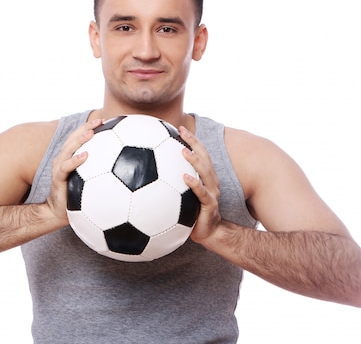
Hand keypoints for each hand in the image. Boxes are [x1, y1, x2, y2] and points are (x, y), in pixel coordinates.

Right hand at [46, 119, 102, 222]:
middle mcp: (63, 159)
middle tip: (99, 121)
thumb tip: (122, 167)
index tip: (104, 120)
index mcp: (70, 157)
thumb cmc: (76, 196)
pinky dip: (75, 160)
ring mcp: (59, 167)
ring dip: (80, 140)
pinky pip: (65, 167)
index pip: (78, 137)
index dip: (89, 127)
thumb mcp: (89, 182)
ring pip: (68, 149)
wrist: (58, 212)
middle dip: (86, 128)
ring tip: (92, 133)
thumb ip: (99, 171)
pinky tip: (85, 156)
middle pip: (73, 138)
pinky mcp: (57, 179)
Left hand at [179, 126, 221, 243]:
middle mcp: (211, 181)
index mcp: (205, 177)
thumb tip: (148, 176)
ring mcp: (212, 192)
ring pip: (205, 172)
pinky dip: (194, 184)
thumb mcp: (181, 197)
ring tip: (183, 151)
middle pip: (204, 157)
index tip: (179, 128)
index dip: (192, 140)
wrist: (209, 233)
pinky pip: (202, 193)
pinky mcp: (210, 205)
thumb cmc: (192, 214)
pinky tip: (185, 177)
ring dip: (195, 160)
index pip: (200, 154)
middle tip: (182, 131)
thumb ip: (173, 184)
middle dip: (194, 142)